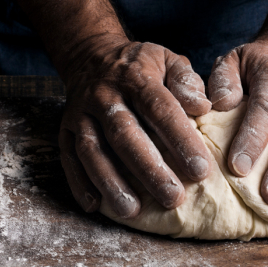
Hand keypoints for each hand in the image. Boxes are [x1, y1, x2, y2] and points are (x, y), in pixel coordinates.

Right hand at [58, 36, 212, 217]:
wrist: (91, 56)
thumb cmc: (141, 66)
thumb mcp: (169, 60)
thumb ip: (187, 81)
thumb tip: (202, 107)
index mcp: (135, 77)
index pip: (160, 109)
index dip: (180, 140)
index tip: (201, 170)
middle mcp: (104, 95)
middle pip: (125, 135)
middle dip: (149, 170)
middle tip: (173, 198)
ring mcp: (80, 113)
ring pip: (93, 150)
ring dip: (112, 182)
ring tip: (132, 211)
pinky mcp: (65, 129)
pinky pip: (69, 158)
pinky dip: (79, 183)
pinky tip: (95, 205)